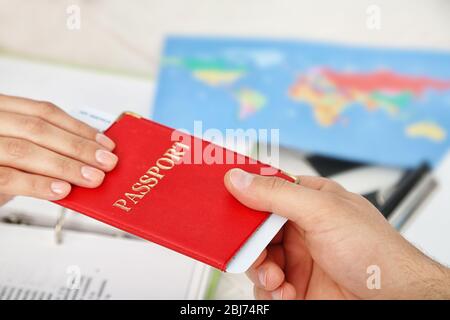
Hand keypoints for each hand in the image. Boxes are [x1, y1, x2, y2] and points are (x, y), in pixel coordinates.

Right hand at [0, 94, 117, 202]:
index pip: (44, 112)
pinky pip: (8, 177)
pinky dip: (38, 185)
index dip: (78, 127)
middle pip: (38, 129)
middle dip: (78, 147)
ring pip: (25, 150)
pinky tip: (62, 191)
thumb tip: (89, 157)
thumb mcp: (17, 150)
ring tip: (93, 178)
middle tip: (107, 163)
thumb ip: (43, 148)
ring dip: (65, 166)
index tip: (106, 143)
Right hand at [224, 169, 449, 299]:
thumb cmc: (375, 251)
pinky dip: (270, 291)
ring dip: (260, 271)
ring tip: (275, 277)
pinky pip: (266, 286)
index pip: (265, 192)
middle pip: (255, 230)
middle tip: (250, 251)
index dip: (243, 198)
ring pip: (256, 260)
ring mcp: (298, 258)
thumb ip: (276, 194)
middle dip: (249, 243)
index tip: (225, 204)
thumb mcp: (321, 211)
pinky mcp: (296, 285)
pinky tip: (285, 291)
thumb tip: (239, 179)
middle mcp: (300, 228)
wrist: (395, 298)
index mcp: (307, 201)